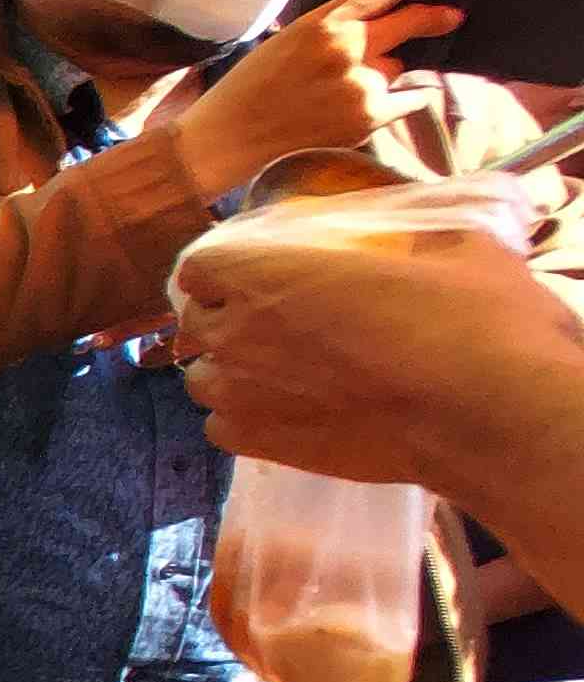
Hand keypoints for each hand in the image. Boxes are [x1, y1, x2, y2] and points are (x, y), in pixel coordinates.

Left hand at [172, 224, 582, 498]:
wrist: (483, 412)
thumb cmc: (468, 319)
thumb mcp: (454, 246)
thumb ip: (418, 235)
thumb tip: (425, 234)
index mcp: (264, 271)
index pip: (201, 264)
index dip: (225, 268)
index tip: (255, 271)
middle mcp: (237, 331)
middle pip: (198, 321)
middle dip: (227, 317)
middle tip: (278, 320)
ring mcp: (244, 394)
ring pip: (204, 379)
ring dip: (231, 370)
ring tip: (281, 369)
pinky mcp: (263, 447)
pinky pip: (221, 429)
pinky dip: (242, 418)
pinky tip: (286, 411)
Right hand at [173, 0, 462, 196]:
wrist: (229, 138)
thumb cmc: (249, 88)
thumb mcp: (285, 41)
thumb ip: (330, 26)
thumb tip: (380, 20)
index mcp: (321, 24)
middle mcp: (346, 49)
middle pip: (407, 22)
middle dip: (434, 18)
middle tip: (451, 17)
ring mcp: (361, 84)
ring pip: (395, 68)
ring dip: (382, 75)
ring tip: (339, 95)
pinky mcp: (369, 116)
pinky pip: (407, 99)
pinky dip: (402, 100)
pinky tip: (381, 105)